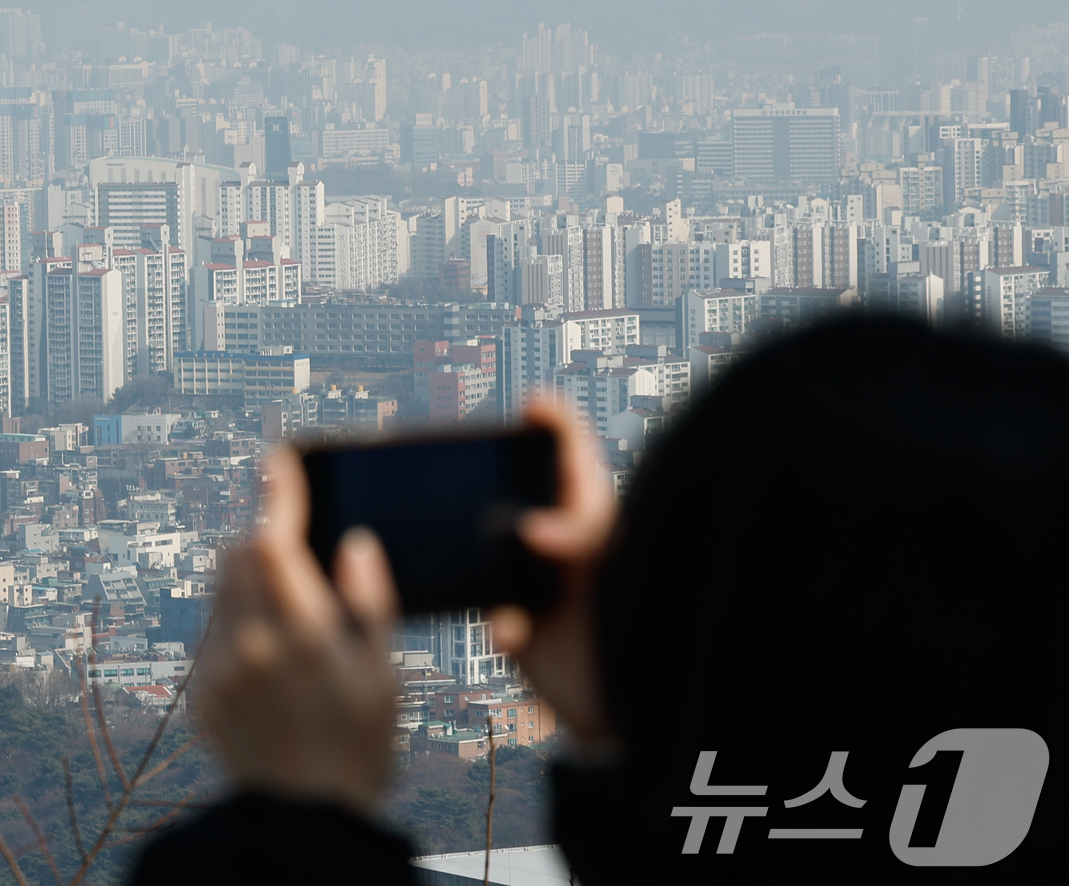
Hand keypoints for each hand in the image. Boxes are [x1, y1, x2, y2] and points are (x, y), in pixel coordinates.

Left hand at [197, 447, 400, 816]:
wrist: (302, 821)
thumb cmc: (358, 747)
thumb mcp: (383, 675)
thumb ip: (369, 602)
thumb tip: (354, 544)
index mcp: (303, 634)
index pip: (275, 539)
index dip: (278, 492)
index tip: (278, 459)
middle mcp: (251, 644)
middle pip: (239, 552)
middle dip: (265, 536)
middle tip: (295, 546)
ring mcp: (219, 669)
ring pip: (220, 587)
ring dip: (247, 573)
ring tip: (287, 603)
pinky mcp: (201, 693)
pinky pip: (212, 630)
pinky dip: (237, 618)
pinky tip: (270, 652)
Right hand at [490, 400, 618, 743]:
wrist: (638, 722)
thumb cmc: (651, 635)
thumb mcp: (624, 569)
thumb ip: (583, 535)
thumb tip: (532, 529)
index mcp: (596, 521)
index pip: (576, 458)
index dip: (554, 424)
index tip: (533, 406)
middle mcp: (566, 551)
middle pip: (524, 498)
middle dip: (502, 489)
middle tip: (477, 475)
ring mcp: (542, 591)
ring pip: (498, 556)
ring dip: (488, 562)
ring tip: (486, 560)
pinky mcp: (523, 634)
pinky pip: (497, 618)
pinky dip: (502, 623)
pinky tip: (515, 631)